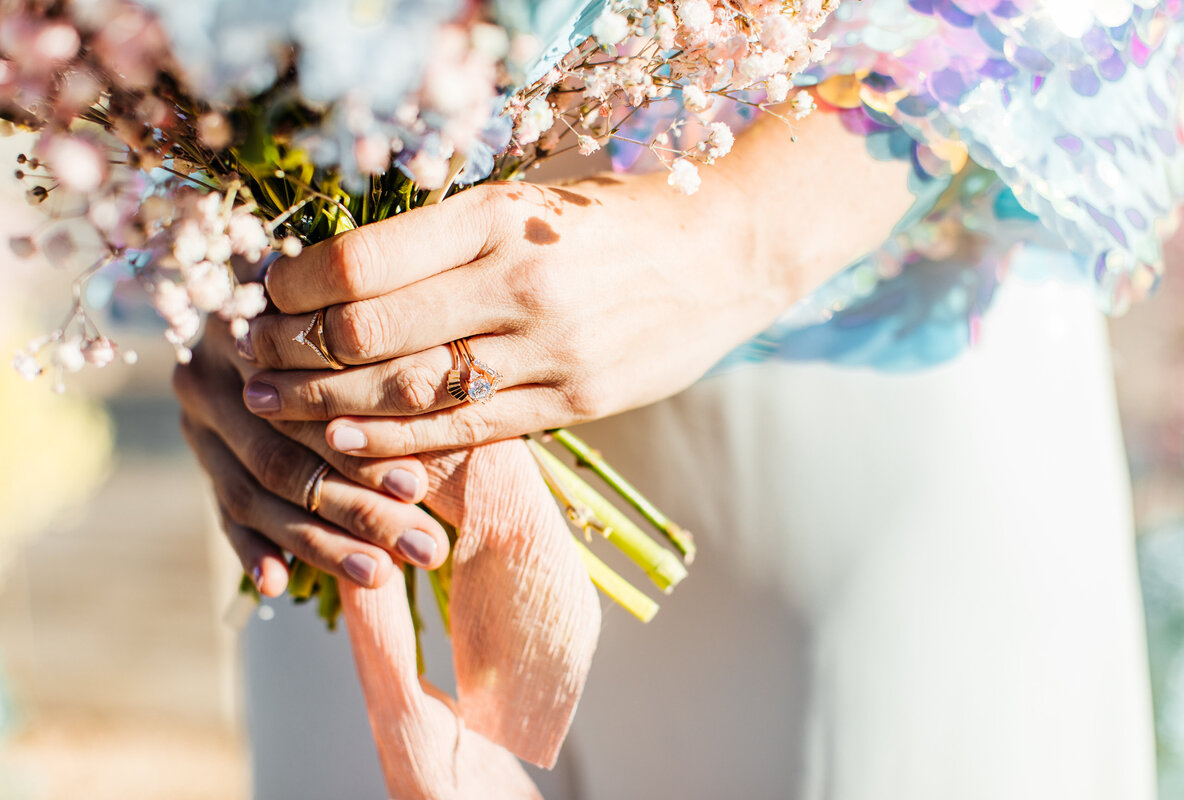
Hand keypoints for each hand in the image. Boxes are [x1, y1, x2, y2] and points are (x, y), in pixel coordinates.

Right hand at [174, 317, 451, 597]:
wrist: (248, 289)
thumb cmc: (343, 298)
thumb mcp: (351, 298)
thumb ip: (371, 343)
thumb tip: (431, 393)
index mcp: (248, 329)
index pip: (302, 408)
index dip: (359, 451)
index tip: (418, 487)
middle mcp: (210, 371)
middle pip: (281, 458)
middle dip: (357, 511)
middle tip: (422, 547)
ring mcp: (197, 417)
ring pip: (253, 495)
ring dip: (319, 543)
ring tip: (380, 574)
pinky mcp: (199, 453)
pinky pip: (222, 509)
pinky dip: (250, 547)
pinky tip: (278, 583)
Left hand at [237, 110, 914, 455]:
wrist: (726, 256)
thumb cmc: (617, 218)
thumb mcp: (532, 198)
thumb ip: (448, 237)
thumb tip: (344, 274)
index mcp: (500, 216)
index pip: (361, 261)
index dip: (292, 287)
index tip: (262, 296)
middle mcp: (518, 282)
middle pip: (371, 332)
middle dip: (292, 352)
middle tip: (247, 359)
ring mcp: (549, 351)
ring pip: (411, 392)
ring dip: (328, 406)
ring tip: (274, 405)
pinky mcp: (575, 403)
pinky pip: (468, 433)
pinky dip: (399, 442)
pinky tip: (348, 445)